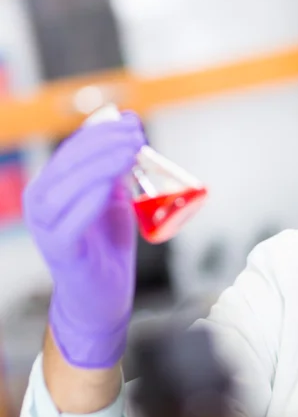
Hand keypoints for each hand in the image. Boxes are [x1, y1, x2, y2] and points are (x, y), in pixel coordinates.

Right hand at [23, 113, 145, 367]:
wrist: (102, 294)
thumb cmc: (106, 243)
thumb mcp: (113, 197)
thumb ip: (117, 167)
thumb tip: (130, 125)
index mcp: (53, 186)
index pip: (72, 150)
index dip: (101, 133)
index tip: (131, 122)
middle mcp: (42, 204)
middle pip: (68, 164)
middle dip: (104, 144)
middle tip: (135, 135)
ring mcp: (46, 228)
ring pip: (66, 189)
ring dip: (99, 166)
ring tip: (130, 152)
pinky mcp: (60, 252)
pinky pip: (69, 223)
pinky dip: (89, 200)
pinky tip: (110, 186)